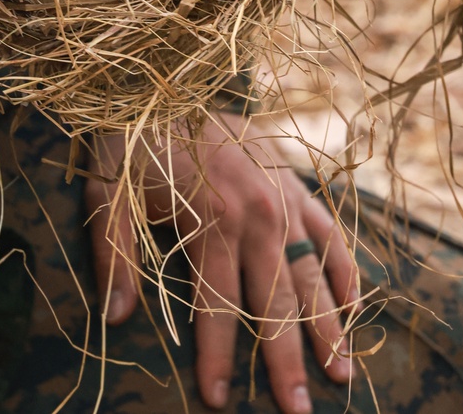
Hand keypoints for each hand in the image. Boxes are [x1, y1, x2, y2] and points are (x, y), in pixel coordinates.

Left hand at [85, 115, 357, 413]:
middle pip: (276, 303)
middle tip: (299, 413)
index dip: (217, 358)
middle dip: (286, 362)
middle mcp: (257, 212)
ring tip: (341, 376)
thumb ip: (115, 255)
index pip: (218, 306)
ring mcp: (283, 197)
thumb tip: (117, 317)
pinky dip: (345, 271)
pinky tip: (355, 310)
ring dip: (328, 328)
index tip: (218, 401)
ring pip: (312, 276)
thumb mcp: (107, 193)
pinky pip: (330, 234)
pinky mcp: (296, 182)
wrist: (164, 83)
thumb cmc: (131, 143)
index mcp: (211, 218)